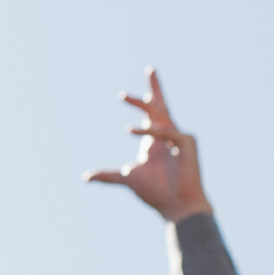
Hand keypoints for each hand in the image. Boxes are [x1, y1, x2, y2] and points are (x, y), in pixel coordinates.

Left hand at [84, 69, 211, 222]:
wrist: (176, 205)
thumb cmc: (157, 192)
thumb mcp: (127, 178)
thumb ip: (108, 176)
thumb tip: (86, 178)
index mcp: (154, 140)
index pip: (151, 114)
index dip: (144, 100)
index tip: (127, 92)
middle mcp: (167, 135)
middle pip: (160, 106)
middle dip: (155, 88)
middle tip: (150, 69)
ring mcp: (179, 137)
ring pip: (159, 114)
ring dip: (142, 104)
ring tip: (123, 97)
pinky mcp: (187, 142)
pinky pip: (165, 130)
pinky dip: (149, 130)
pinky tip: (130, 130)